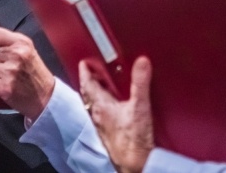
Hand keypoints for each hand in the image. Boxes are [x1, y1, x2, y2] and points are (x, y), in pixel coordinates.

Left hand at [0, 23, 54, 119]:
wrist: (46, 97)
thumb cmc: (35, 72)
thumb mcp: (27, 49)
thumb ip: (7, 38)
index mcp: (22, 42)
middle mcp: (16, 54)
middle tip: (5, 66)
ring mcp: (10, 71)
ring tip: (6, 76)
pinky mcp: (4, 87)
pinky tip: (4, 85)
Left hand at [80, 56, 153, 172]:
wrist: (132, 164)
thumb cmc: (132, 141)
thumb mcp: (139, 106)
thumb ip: (140, 82)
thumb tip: (141, 62)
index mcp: (101, 106)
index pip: (88, 84)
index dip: (85, 72)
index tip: (84, 63)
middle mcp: (98, 115)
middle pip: (90, 94)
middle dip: (92, 82)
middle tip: (96, 71)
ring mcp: (102, 126)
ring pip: (95, 105)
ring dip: (98, 95)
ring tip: (107, 87)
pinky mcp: (109, 134)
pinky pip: (103, 116)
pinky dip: (106, 107)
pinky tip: (116, 108)